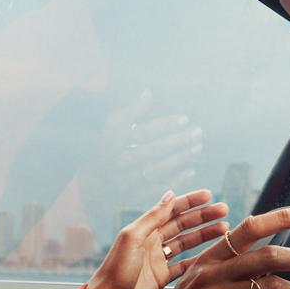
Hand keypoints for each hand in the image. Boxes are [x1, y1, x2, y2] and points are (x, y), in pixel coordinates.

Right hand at [79, 90, 205, 212]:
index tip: (185, 118)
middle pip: (153, 150)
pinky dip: (175, 179)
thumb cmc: (108, 147)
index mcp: (115, 141)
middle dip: (178, 141)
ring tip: (196, 147)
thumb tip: (148, 93)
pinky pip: (157, 187)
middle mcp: (120, 161)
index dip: (165, 125)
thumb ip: (131, 111)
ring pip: (157, 169)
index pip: (144, 132)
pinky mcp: (133, 195)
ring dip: (179, 158)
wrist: (92, 181)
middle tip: (197, 132)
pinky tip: (190, 170)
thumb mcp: (113, 126)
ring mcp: (126, 179)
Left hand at [82, 189, 230, 288]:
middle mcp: (152, 242)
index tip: (209, 195)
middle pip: (182, 225)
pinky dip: (199, 259)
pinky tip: (213, 255)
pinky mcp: (162, 278)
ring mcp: (158, 260)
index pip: (171, 211)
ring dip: (205, 235)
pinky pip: (184, 265)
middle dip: (203, 217)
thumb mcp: (133, 238)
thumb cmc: (115, 270)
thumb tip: (169, 195)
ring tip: (224, 229)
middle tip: (224, 211)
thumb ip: (152, 217)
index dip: (190, 202)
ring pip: (186, 243)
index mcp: (144, 230)